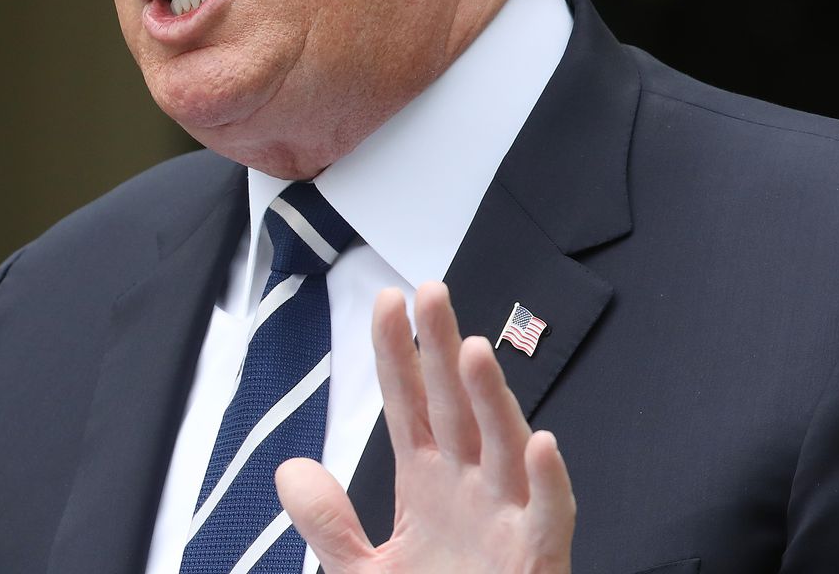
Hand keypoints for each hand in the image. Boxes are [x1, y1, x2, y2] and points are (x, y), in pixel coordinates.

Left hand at [274, 282, 573, 572]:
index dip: (398, 355)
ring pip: (503, 448)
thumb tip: (290, 469)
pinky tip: (541, 443)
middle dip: (442, 351)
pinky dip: (548, 482)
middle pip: (455, 407)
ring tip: (474, 351)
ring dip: (491, 400)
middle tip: (431, 293)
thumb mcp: (365, 573)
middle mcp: (472, 489)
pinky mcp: (536, 558)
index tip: (387, 302)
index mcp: (430, 484)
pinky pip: (548, 515)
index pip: (410, 405)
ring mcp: (507, 520)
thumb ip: (330, 524)